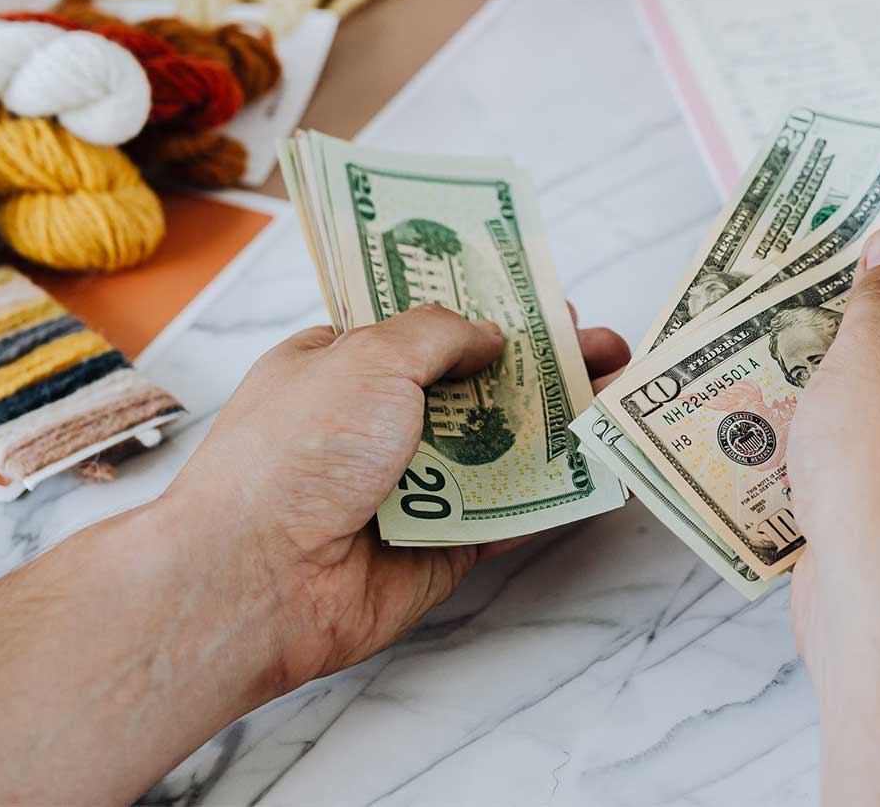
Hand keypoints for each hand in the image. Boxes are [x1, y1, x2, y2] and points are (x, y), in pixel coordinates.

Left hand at [157, 304, 629, 689]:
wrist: (257, 578)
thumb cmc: (293, 454)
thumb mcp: (367, 357)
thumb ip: (439, 335)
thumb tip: (491, 336)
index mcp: (344, 366)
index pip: (426, 330)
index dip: (487, 311)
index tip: (544, 299)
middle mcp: (378, 425)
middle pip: (477, 387)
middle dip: (543, 365)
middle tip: (603, 346)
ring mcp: (411, 488)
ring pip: (503, 449)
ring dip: (561, 424)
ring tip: (622, 394)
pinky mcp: (441, 547)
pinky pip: (509, 514)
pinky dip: (556, 493)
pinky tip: (605, 467)